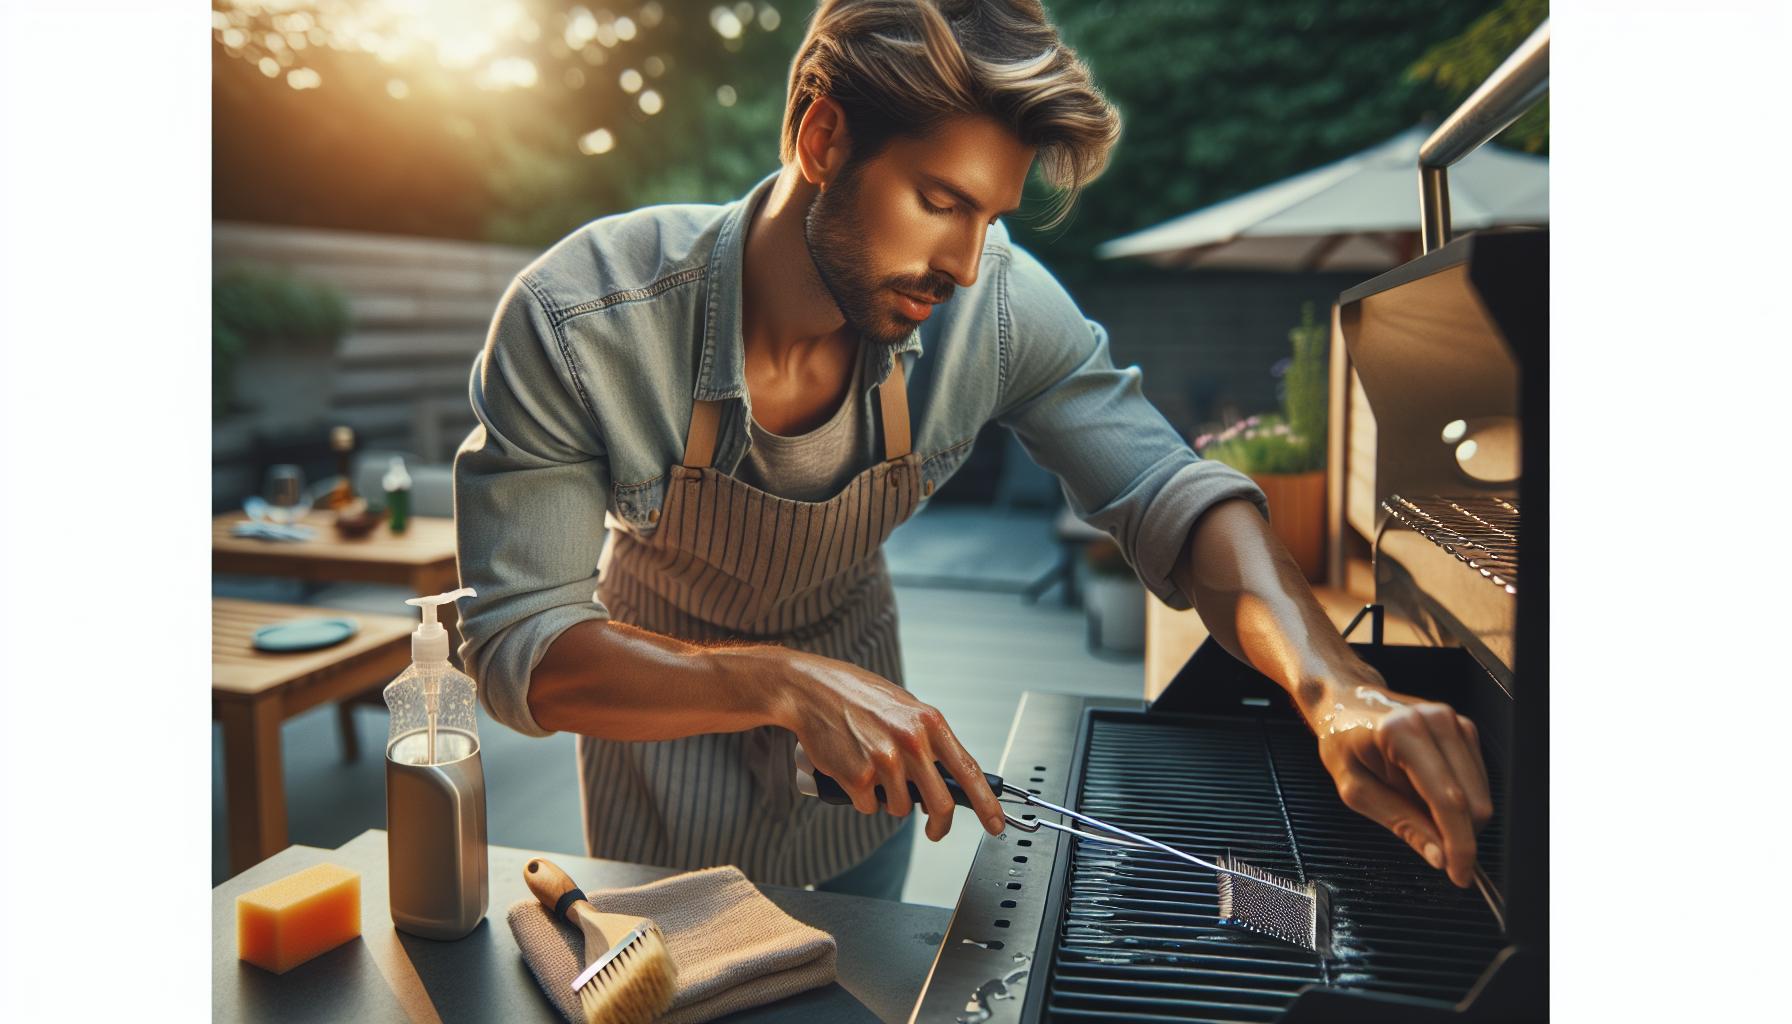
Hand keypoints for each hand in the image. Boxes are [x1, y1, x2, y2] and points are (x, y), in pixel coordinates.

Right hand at [777, 654, 1005, 841]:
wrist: (811, 690)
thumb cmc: (856, 696)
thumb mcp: (904, 708)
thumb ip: (927, 738)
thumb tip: (948, 774)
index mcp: (929, 723)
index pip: (968, 770)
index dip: (987, 803)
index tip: (996, 824)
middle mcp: (912, 742)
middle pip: (940, 803)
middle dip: (939, 825)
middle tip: (935, 830)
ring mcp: (884, 761)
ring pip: (900, 808)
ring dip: (889, 802)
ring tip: (874, 775)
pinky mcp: (857, 776)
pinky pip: (869, 807)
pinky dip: (862, 799)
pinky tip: (853, 773)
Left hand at [1308, 676, 1492, 887]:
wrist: (1347, 703)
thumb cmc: (1343, 742)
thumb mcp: (1356, 789)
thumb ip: (1401, 822)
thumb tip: (1440, 856)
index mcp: (1402, 733)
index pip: (1447, 801)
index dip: (1459, 844)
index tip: (1460, 874)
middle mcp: (1436, 721)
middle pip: (1473, 800)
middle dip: (1459, 834)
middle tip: (1426, 839)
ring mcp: (1454, 721)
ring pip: (1480, 793)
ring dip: (1455, 814)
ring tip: (1412, 799)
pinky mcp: (1464, 727)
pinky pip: (1476, 780)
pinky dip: (1456, 796)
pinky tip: (1424, 787)